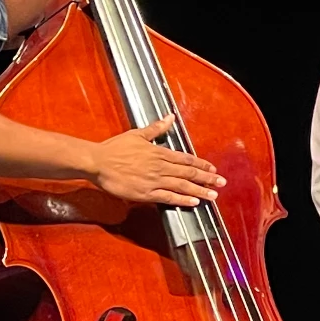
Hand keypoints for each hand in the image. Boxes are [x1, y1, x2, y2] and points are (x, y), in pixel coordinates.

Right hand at [85, 118, 222, 206]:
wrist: (97, 162)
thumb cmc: (115, 148)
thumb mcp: (137, 134)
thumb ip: (156, 128)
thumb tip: (170, 117)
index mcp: (159, 153)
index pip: (186, 159)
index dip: (201, 164)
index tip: (213, 169)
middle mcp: (160, 167)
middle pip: (189, 173)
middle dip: (207, 178)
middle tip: (222, 183)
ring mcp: (154, 181)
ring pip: (182, 186)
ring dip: (200, 191)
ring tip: (213, 195)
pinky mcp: (145, 193)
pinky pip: (168, 197)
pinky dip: (182, 200)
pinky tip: (194, 202)